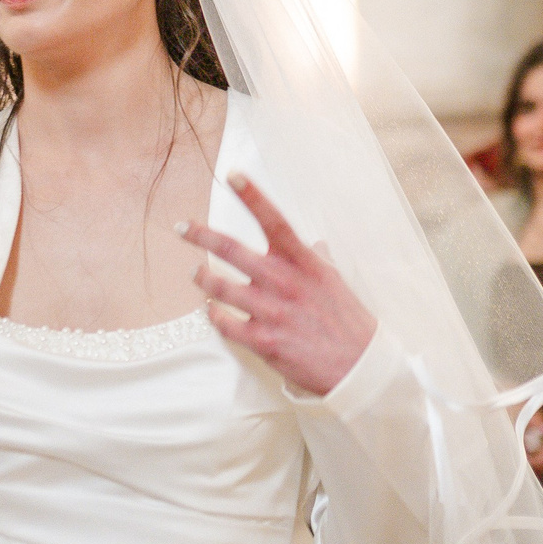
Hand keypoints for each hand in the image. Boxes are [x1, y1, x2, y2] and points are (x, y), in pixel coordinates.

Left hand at [178, 174, 378, 396]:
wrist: (360, 368)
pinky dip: (213, 315)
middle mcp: (285, 282)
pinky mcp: (264, 341)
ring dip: (203, 278)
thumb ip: (318, 260)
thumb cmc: (349, 321)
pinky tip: (210, 310)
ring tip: (196, 274)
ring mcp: (272, 312)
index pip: (274, 221)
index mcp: (304, 263)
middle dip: (201, 235)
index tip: (233, 176)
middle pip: (233, 250)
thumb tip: (315, 244)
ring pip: (221, 288)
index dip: (252, 196)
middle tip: (181, 228)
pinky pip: (225, 324)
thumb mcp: (335, 282)